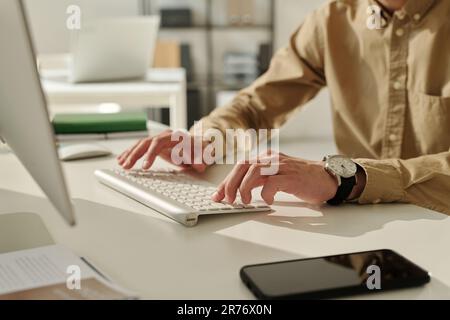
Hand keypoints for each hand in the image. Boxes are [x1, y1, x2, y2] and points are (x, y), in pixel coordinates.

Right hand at [117, 130, 207, 171]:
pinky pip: (140, 147)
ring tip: (122, 164)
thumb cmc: (199, 148)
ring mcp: (158, 139)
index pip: (158, 143)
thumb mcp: (201, 153)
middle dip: (135, 154)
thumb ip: (200, 159)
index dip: (151, 154)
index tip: (145, 166)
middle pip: (146, 142)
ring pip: (140, 144)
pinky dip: (131, 153)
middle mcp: (164, 135)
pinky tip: (122, 159)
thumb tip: (200, 166)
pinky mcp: (154, 144)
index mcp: (174, 136)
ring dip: (130, 154)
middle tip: (127, 166)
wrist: (198, 142)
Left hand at [212, 152, 339, 204]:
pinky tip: (267, 200)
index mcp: (266, 158)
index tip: (218, 195)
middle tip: (226, 199)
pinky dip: (266, 193)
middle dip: (230, 184)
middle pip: (243, 166)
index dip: (226, 181)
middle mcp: (272, 159)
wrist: (327, 179)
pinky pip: (272, 182)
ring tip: (244, 201)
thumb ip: (259, 180)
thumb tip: (239, 191)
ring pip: (254, 171)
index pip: (240, 166)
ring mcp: (282, 166)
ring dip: (244, 187)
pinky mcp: (292, 176)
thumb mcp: (276, 177)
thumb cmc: (302, 180)